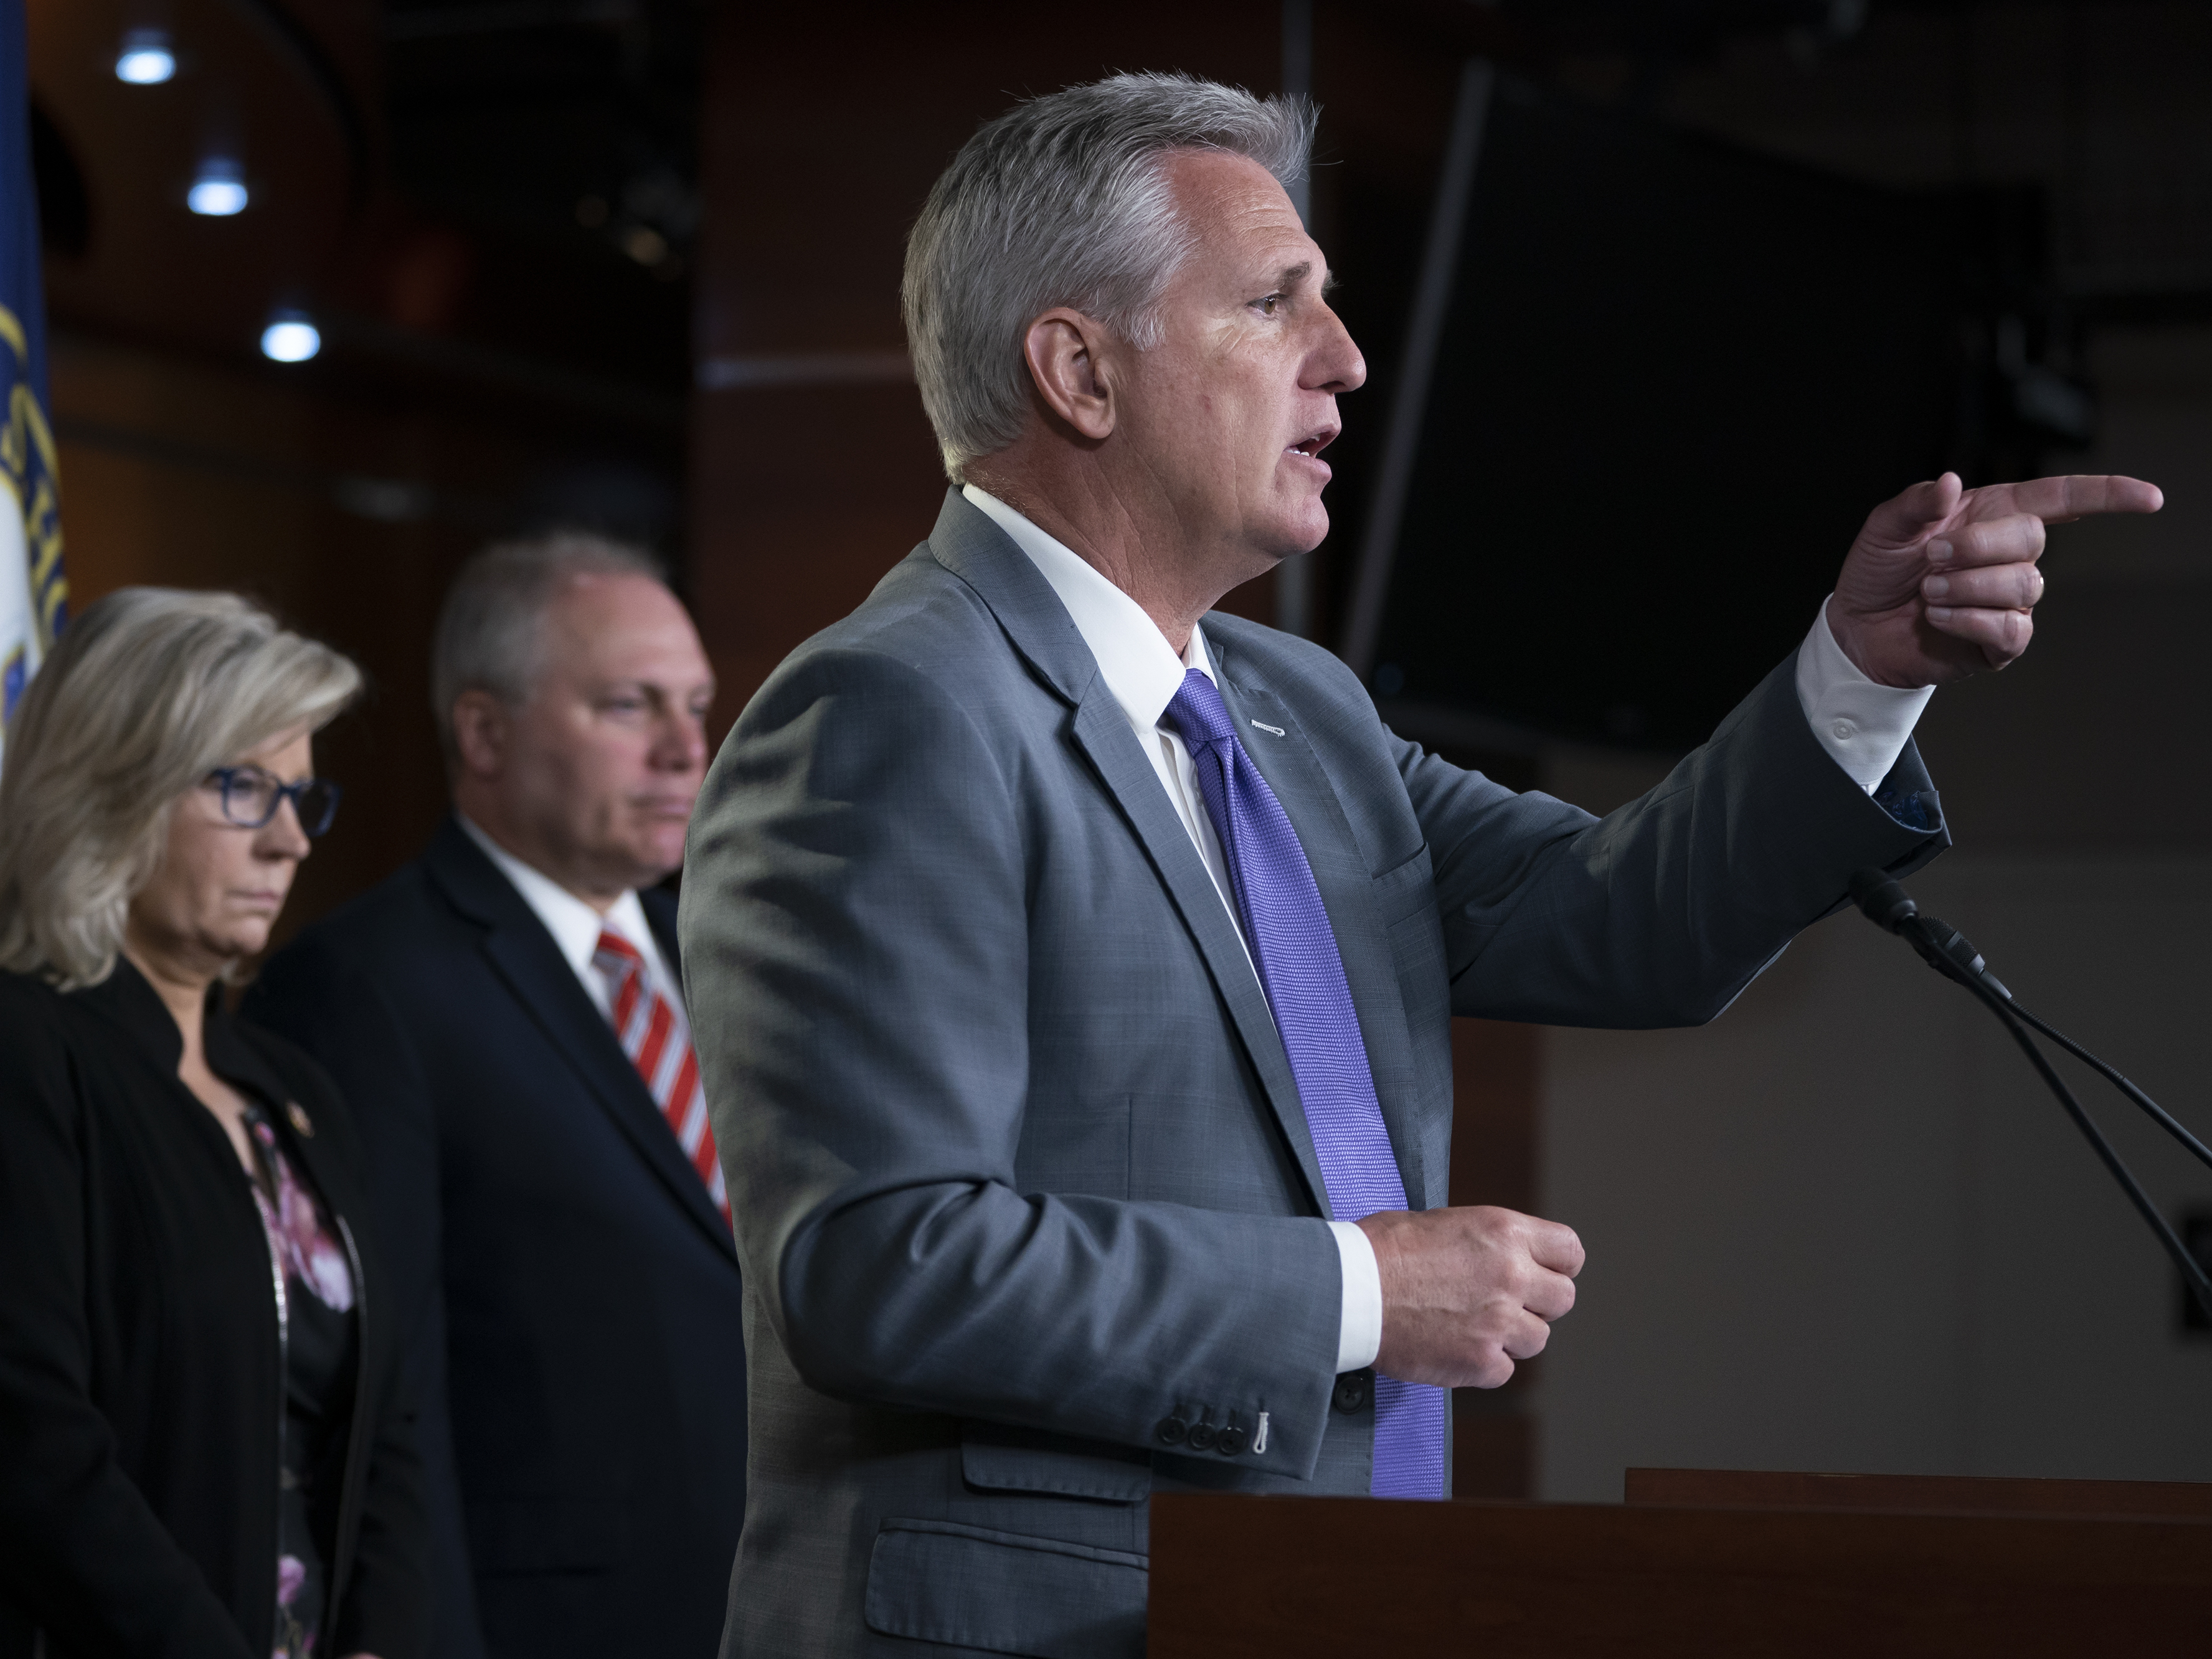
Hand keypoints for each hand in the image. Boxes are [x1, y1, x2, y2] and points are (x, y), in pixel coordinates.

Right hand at [1356, 1205, 1582, 1388]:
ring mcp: (1499, 1322)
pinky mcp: (1480, 1362)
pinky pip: (1504, 1370)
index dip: (1557, 1265)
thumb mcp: (1446, 1221)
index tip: (1543, 1273)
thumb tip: (1503, 1257)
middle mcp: (1512, 1276)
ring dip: (1510, 1335)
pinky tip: (1454, 1345)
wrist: (1350, 1289)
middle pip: (1562, 1299)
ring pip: (1537, 1339)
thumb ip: (1488, 1243)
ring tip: (1471, 1325)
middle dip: (1537, 1303)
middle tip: (1504, 1302)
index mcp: (1505, 1233)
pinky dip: (1483, 1363)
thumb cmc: (1383, 1250)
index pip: (1570, 1252)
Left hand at [1827, 471, 2162, 687]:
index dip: (2107, 496)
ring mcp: (2008, 600)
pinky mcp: (1999, 641)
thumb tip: (1949, 481)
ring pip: (2023, 585)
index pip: (2062, 498)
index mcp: (1992, 515)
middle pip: (2034, 539)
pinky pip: (2011, 629)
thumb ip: (1916, 503)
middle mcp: (2009, 555)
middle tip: (1931, 559)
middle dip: (1980, 546)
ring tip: (1929, 591)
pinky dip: (1971, 620)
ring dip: (1969, 586)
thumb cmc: (1877, 572)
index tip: (2150, 498)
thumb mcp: (1884, 529)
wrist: (1855, 628)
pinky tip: (1938, 617)